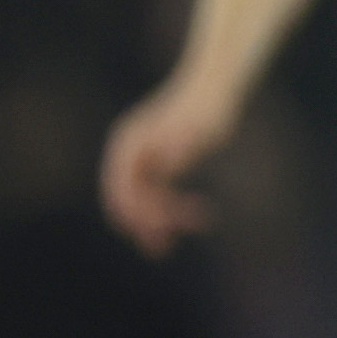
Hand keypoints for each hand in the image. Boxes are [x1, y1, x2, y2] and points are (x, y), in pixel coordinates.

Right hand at [101, 80, 234, 256]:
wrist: (215, 87)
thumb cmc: (207, 108)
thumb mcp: (197, 130)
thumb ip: (179, 147)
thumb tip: (165, 162)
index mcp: (131, 144)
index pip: (121, 188)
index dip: (134, 215)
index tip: (149, 235)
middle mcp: (130, 150)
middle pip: (127, 196)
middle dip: (144, 224)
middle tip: (161, 250)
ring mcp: (142, 155)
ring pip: (143, 197)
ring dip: (158, 220)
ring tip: (176, 241)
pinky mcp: (158, 160)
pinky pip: (158, 190)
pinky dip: (171, 207)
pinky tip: (195, 216)